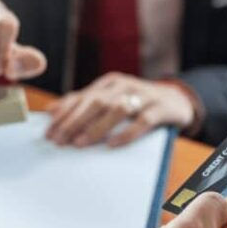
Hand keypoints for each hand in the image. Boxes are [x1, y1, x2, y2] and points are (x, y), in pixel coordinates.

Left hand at [46, 73, 194, 147]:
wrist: (177, 101)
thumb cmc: (136, 104)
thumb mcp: (111, 99)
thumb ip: (83, 103)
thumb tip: (50, 111)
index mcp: (110, 83)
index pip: (82, 97)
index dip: (64, 114)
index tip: (49, 132)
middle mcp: (125, 85)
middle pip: (96, 102)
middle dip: (75, 121)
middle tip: (60, 140)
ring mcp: (144, 95)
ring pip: (117, 109)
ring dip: (96, 127)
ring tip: (81, 143)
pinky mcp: (160, 109)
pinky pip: (143, 121)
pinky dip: (127, 133)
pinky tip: (113, 145)